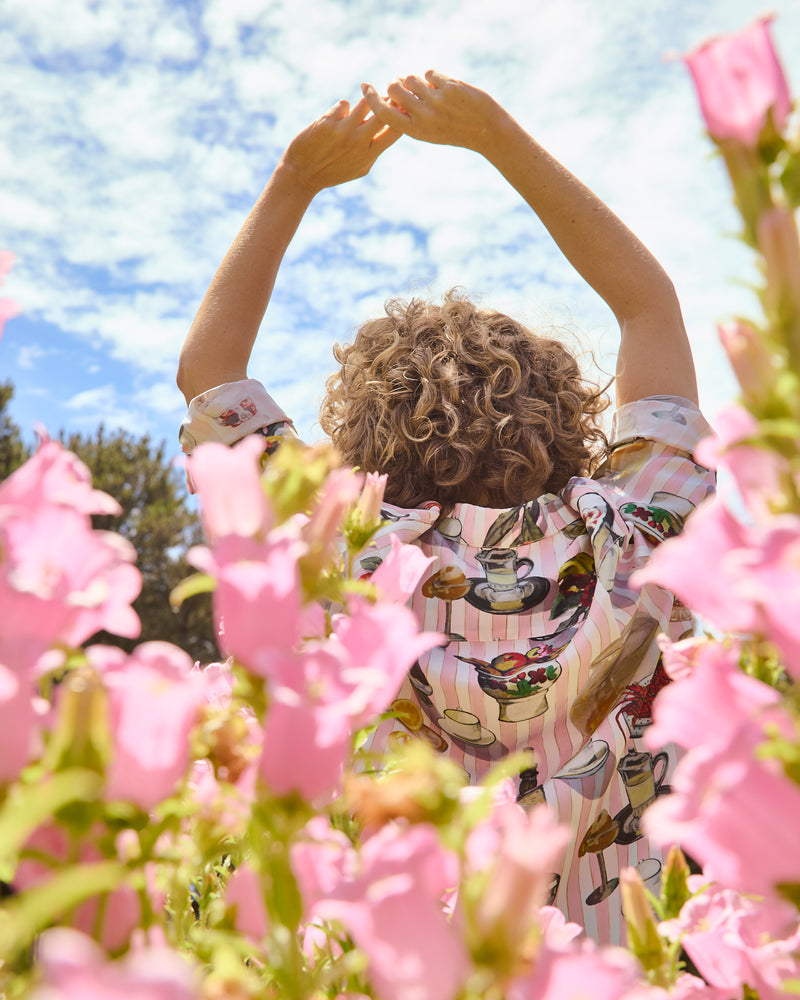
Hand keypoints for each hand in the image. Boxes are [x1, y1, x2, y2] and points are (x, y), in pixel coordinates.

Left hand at [280, 97, 401, 193]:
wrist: (301, 175)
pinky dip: (341, 109)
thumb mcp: (360, 169)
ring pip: (366, 102)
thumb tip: (389, 130)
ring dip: (366, 99)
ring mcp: (343, 130)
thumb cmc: (333, 172)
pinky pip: (344, 105)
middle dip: (388, 101)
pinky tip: (335, 118)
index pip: (396, 130)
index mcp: (370, 154)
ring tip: (363, 101)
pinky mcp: (328, 122)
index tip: (401, 108)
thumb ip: (375, 151)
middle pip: (384, 113)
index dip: (402, 116)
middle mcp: (359, 141)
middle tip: (385, 95)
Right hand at [361, 71, 504, 152]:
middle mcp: (423, 115)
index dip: (373, 98)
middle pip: (395, 88)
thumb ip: (410, 117)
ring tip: (427, 89)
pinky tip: (444, 86)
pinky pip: (430, 73)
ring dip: (416, 80)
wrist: (487, 130)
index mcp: (415, 130)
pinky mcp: (449, 86)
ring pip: (411, 78)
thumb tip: (393, 94)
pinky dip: (434, 77)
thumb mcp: (429, 132)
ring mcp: (436, 100)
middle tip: (402, 84)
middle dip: (396, 83)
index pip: (384, 113)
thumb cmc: (455, 131)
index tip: (366, 87)